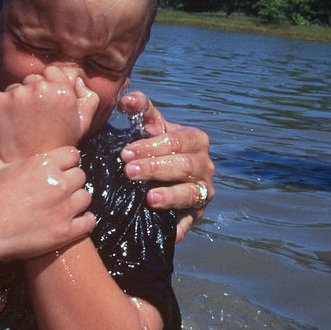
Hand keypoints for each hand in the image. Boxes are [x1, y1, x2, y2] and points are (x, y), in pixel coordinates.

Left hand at [0, 67, 98, 161]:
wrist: (28, 163)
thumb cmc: (57, 144)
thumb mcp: (83, 123)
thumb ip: (89, 97)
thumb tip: (77, 80)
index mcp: (62, 91)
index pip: (52, 71)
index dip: (51, 86)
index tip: (48, 103)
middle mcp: (39, 88)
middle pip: (34, 78)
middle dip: (34, 92)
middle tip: (36, 116)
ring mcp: (17, 94)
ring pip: (17, 87)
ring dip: (18, 99)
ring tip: (24, 122)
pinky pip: (1, 96)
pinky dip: (4, 107)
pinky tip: (11, 123)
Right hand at [0, 145, 94, 262]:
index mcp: (43, 164)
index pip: (73, 155)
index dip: (68, 161)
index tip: (62, 168)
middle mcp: (59, 183)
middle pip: (81, 176)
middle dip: (72, 181)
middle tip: (62, 189)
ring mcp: (65, 208)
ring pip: (86, 197)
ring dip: (78, 200)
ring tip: (68, 205)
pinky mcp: (66, 231)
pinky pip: (89, 222)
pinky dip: (85, 221)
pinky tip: (79, 221)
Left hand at [118, 91, 215, 241]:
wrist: (162, 178)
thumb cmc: (154, 148)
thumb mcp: (150, 127)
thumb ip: (141, 109)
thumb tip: (127, 98)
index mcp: (196, 140)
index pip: (176, 141)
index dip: (151, 146)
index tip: (125, 152)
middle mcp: (204, 166)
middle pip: (184, 165)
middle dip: (155, 168)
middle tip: (128, 172)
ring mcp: (203, 192)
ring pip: (191, 192)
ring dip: (170, 195)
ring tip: (150, 198)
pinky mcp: (196, 215)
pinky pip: (189, 222)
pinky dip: (179, 227)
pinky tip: (168, 231)